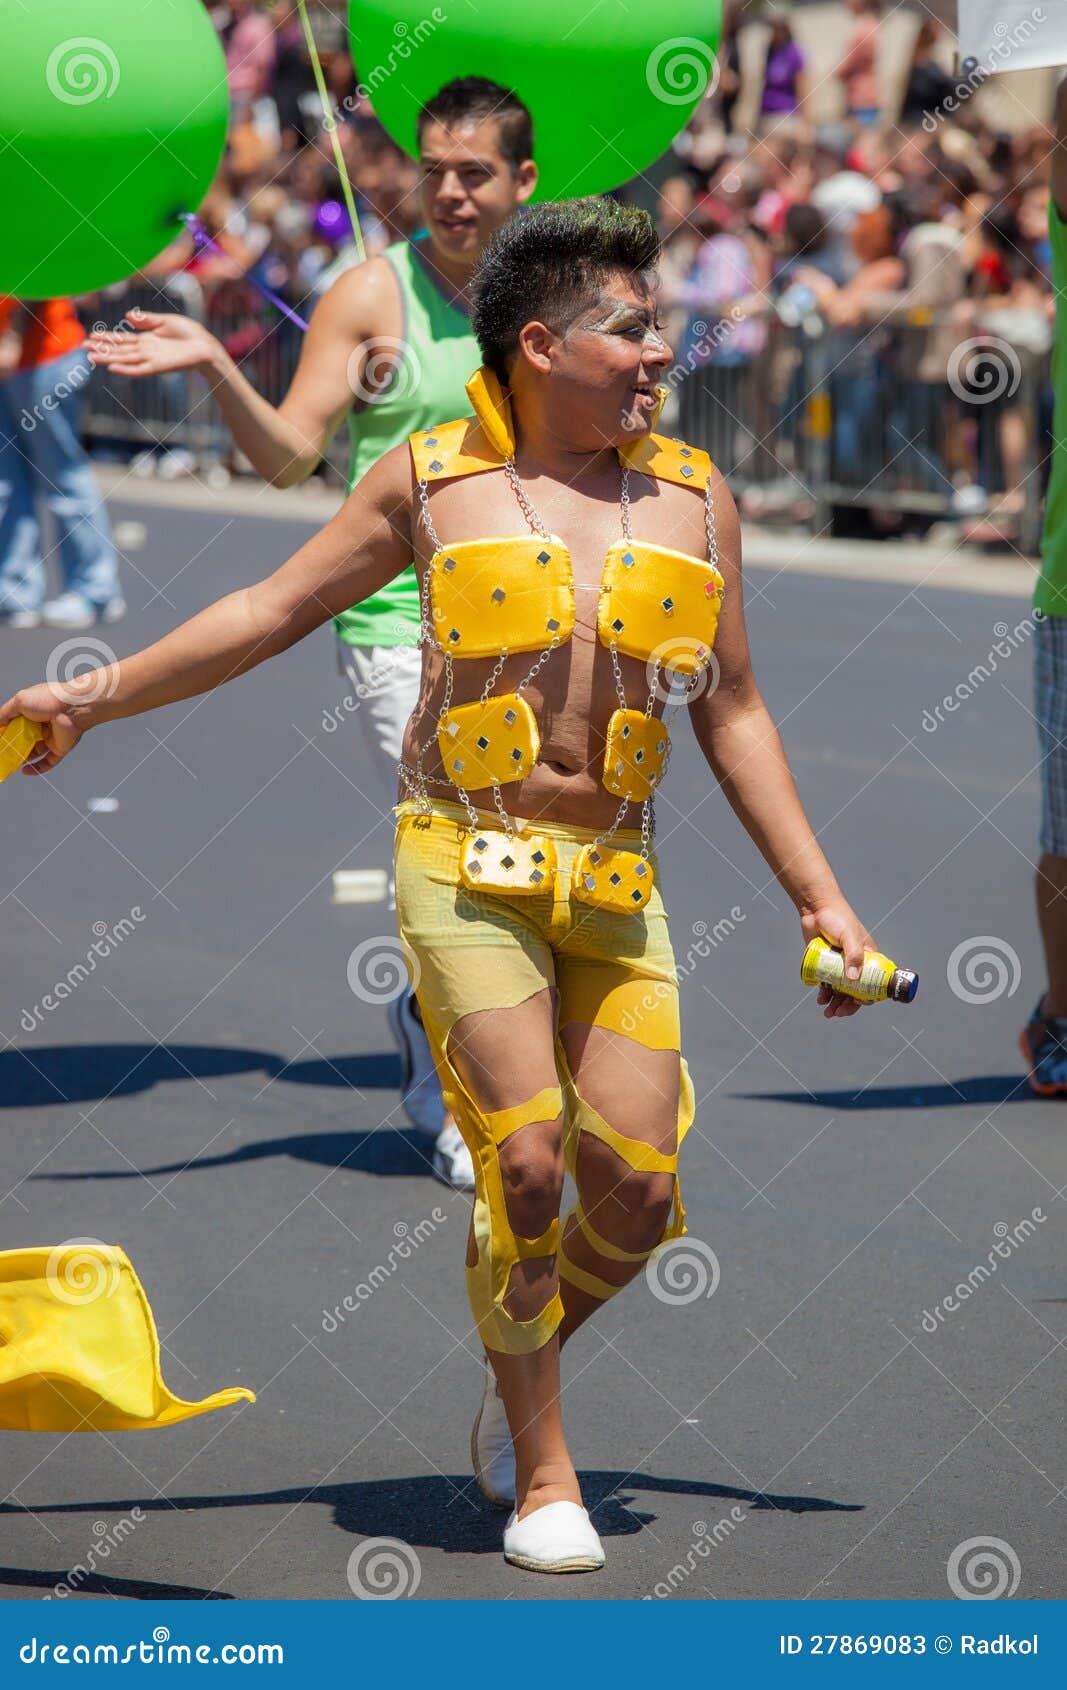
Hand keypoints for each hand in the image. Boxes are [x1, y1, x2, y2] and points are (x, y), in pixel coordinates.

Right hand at [0, 682, 91, 774]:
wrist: (73, 707)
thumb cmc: (47, 699)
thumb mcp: (19, 701)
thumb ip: (5, 713)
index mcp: (33, 712)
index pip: (16, 725)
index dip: (7, 733)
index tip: (0, 741)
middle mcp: (42, 725)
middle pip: (25, 740)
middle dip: (14, 748)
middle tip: (3, 755)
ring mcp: (51, 738)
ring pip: (35, 752)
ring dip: (23, 759)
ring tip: (10, 764)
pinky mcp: (60, 749)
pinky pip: (48, 762)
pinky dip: (37, 768)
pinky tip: (25, 771)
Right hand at [86, 309, 221, 379]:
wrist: (205, 346)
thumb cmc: (189, 333)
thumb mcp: (165, 321)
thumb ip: (146, 320)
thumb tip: (127, 316)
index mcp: (146, 340)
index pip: (122, 339)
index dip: (106, 337)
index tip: (91, 335)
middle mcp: (145, 351)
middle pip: (118, 350)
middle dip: (101, 348)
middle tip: (82, 347)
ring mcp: (151, 359)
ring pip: (124, 359)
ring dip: (107, 359)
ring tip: (90, 357)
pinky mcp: (158, 367)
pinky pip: (139, 369)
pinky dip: (126, 369)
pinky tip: (113, 367)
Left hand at [800, 902, 874, 1020]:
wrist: (815, 908)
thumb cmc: (837, 918)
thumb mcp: (849, 935)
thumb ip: (853, 955)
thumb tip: (853, 980)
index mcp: (868, 958)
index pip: (874, 982)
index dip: (870, 995)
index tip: (861, 1003)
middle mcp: (855, 964)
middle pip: (856, 991)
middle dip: (849, 1005)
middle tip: (838, 1012)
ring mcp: (840, 965)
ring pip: (841, 991)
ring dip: (836, 1004)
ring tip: (828, 1012)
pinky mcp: (825, 965)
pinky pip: (827, 984)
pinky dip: (825, 994)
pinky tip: (820, 999)